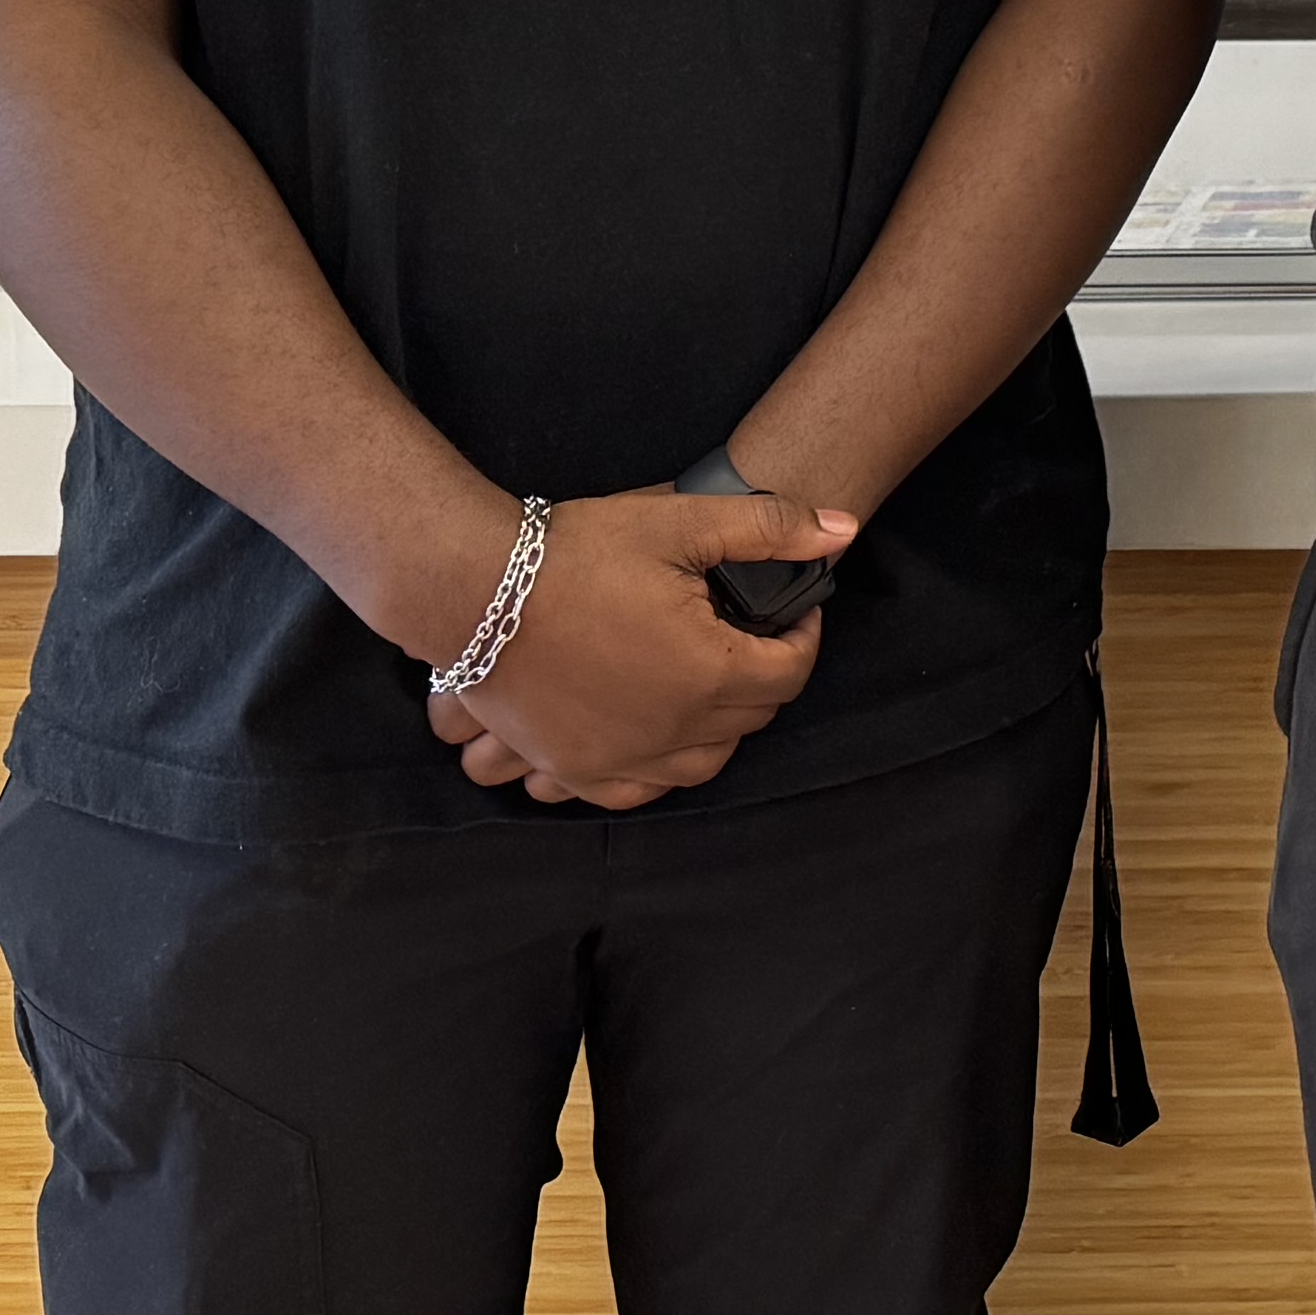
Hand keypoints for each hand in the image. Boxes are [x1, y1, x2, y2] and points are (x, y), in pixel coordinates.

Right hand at [421, 487, 852, 808]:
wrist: (471, 590)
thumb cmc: (575, 553)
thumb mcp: (681, 522)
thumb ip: (771, 527)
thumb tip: (844, 531)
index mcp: (707, 674)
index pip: (791, 674)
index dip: (804, 636)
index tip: (794, 609)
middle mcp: (669, 732)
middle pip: (751, 718)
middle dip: (765, 675)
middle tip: (751, 634)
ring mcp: (617, 759)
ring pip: (702, 764)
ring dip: (721, 727)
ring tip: (711, 680)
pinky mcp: (572, 769)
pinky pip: (636, 792)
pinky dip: (660, 769)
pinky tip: (658, 734)